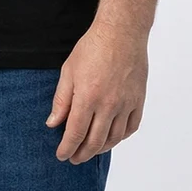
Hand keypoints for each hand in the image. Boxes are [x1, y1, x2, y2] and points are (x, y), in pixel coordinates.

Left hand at [45, 21, 147, 163]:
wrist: (121, 32)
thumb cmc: (92, 47)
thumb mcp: (68, 70)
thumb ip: (61, 100)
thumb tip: (53, 123)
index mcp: (87, 97)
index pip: (75, 133)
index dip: (67, 148)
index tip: (61, 155)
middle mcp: (108, 105)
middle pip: (94, 141)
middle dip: (82, 154)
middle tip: (74, 158)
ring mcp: (125, 104)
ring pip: (113, 138)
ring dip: (100, 148)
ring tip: (90, 150)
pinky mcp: (138, 100)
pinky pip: (131, 128)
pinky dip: (120, 137)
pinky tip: (112, 138)